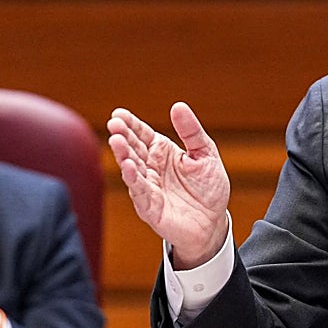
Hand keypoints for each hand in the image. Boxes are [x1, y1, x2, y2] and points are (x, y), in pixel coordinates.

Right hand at [107, 103, 230, 268]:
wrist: (213, 221)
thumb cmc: (208, 187)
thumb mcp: (205, 153)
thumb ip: (191, 132)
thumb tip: (178, 106)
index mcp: (162, 152)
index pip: (141, 134)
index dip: (130, 124)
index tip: (119, 114)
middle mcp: (151, 168)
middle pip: (132, 148)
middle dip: (122, 136)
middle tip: (114, 124)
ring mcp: (148, 187)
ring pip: (131, 168)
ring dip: (123, 155)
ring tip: (116, 140)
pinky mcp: (150, 207)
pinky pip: (140, 191)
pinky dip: (134, 179)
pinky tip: (129, 166)